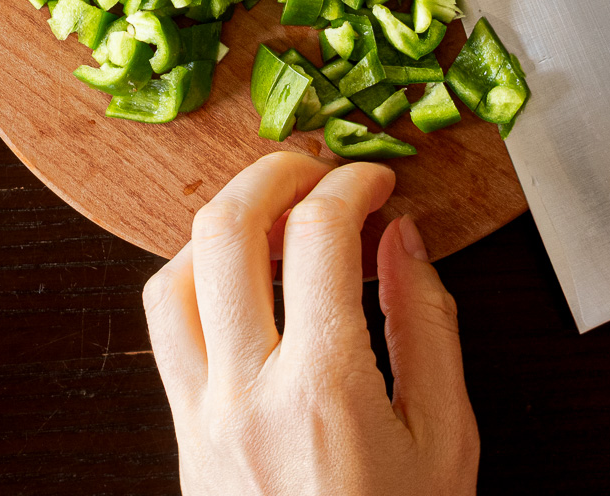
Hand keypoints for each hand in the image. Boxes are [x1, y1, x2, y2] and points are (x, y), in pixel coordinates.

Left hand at [143, 151, 477, 494]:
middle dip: (271, 174)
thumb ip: (427, 326)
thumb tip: (402, 238)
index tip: (375, 180)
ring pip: (172, 274)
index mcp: (324, 392)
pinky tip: (239, 280)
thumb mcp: (446, 440)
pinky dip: (193, 278)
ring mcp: (200, 414)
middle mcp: (245, 393)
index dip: (351, 184)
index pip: (319, 237)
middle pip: (223, 231)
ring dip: (219, 225)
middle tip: (315, 169)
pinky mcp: (181, 433)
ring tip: (273, 218)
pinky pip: (163, 328)